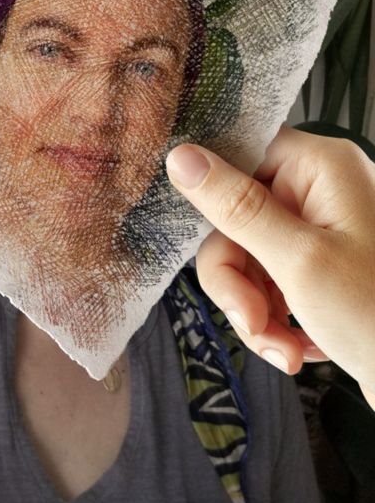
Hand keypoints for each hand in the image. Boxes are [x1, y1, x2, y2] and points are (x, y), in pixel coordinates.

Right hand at [165, 124, 374, 409]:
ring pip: (245, 256)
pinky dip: (272, 319)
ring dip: (253, 310)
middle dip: (237, 279)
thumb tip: (181, 156)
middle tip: (252, 320)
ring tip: (283, 349)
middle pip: (235, 217)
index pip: (240, 152)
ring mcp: (316, 229)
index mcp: (321, 166)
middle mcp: (318, 189)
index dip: (214, 192)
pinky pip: (265, 280)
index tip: (203, 232)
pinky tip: (296, 348)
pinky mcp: (314, 265)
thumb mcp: (298, 262)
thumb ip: (236, 207)